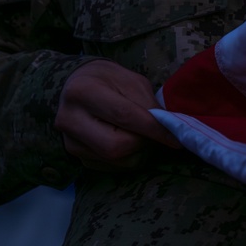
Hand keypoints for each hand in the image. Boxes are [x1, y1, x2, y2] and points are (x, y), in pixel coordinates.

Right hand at [55, 60, 180, 170]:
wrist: (76, 85)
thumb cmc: (107, 79)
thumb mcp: (131, 80)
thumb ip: (147, 103)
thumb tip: (166, 128)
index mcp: (83, 92)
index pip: (125, 116)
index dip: (154, 129)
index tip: (176, 137)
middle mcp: (70, 119)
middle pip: (116, 146)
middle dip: (144, 141)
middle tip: (156, 132)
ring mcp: (69, 141)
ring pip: (115, 160)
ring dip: (138, 151)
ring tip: (142, 134)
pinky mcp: (75, 155)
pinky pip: (110, 166)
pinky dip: (128, 157)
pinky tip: (128, 139)